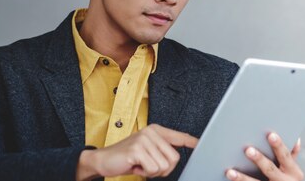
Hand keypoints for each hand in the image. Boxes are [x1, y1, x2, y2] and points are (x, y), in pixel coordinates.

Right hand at [76, 124, 197, 180]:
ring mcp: (144, 139)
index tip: (201, 144)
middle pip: (174, 158)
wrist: (103, 160)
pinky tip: (135, 166)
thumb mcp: (146, 150)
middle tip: (148, 166)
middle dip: (163, 169)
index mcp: (156, 131)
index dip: (191, 142)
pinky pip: (152, 169)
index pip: (179, 136)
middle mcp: (152, 132)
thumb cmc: (127, 158)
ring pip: (164, 166)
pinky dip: (144, 173)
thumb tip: (176, 156)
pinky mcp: (137, 149)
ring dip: (152, 172)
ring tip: (140, 165)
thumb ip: (161, 150)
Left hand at [225, 133, 302, 180]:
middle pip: (270, 169)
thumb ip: (291, 155)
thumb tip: (295, 138)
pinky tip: (230, 179)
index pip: (285, 156)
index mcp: (293, 172)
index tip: (271, 135)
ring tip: (230, 172)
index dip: (278, 145)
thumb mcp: (293, 170)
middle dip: (259, 159)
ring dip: (242, 178)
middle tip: (248, 150)